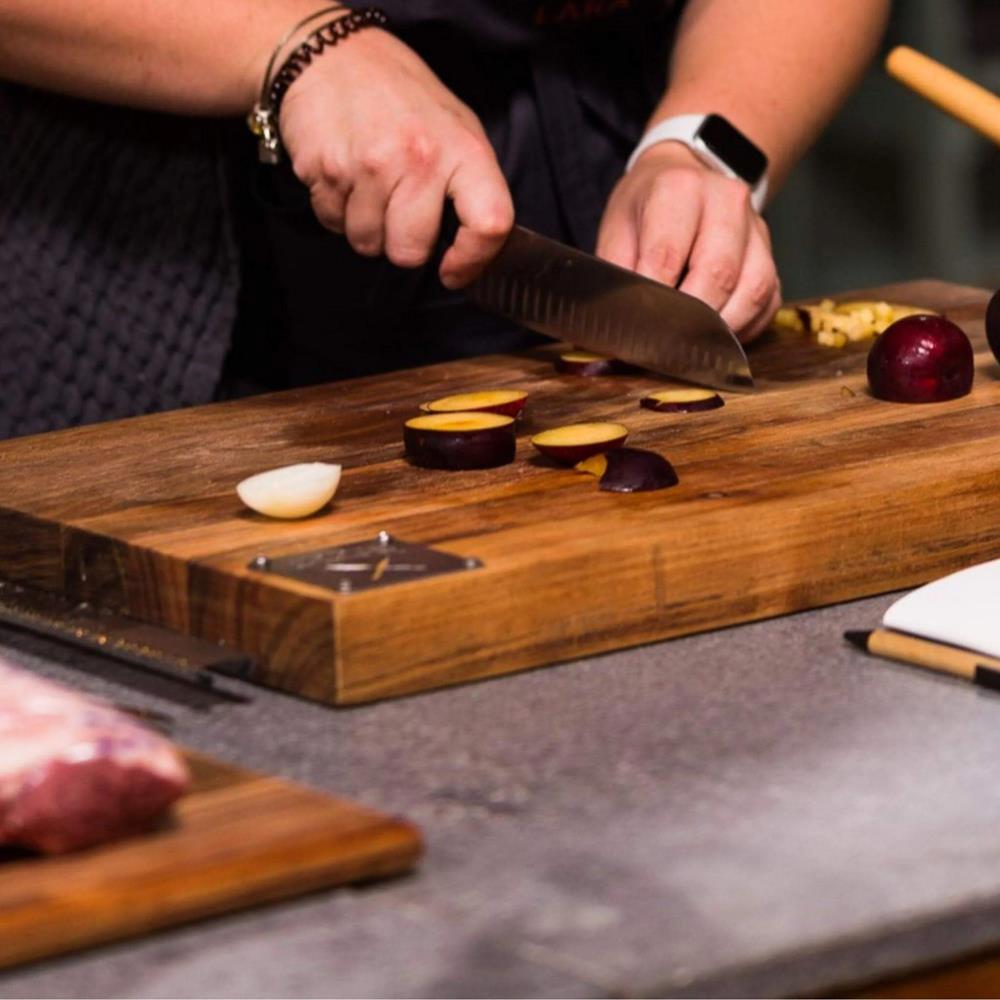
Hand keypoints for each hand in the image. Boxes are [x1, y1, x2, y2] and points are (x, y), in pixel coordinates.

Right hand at [278, 30, 513, 287]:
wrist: (330, 55)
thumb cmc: (400, 95)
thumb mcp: (455, 126)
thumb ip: (469, 183)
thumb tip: (475, 243)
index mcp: (463, 149)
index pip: (489, 223)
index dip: (473, 260)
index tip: (455, 270)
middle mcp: (419, 159)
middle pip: (410, 252)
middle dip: (402, 243)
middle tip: (398, 208)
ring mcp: (369, 167)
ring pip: (368, 244)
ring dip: (367, 227)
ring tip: (369, 185)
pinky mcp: (326, 171)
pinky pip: (333, 223)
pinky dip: (338, 210)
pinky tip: (345, 175)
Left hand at [596, 142, 779, 342]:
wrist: (684, 178)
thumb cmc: (646, 211)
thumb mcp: (618, 233)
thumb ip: (618, 276)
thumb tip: (618, 326)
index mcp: (679, 189)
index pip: (667, 255)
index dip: (653, 301)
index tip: (639, 332)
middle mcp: (726, 201)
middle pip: (717, 274)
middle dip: (690, 320)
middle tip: (666, 348)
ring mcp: (756, 228)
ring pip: (752, 290)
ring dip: (722, 329)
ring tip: (693, 348)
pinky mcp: (770, 255)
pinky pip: (767, 301)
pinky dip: (744, 328)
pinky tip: (718, 337)